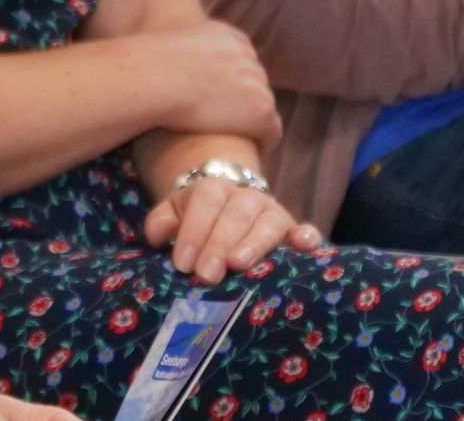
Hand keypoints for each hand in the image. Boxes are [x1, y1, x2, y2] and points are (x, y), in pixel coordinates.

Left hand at [143, 175, 320, 285]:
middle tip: (206, 274)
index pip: (205, 200)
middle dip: (219, 244)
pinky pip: (305, 230)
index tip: (182, 263)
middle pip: (235, 214)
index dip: (193, 230)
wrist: (230, 207)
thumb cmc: (199, 220)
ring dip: (254, 243)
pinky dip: (306, 237)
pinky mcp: (294, 231)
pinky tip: (302, 246)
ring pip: (268, 223)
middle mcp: (246, 197)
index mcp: (214, 189)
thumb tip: (156, 235)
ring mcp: (273, 213)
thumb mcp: (176, 214)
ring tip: (238, 264)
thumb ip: (162, 221)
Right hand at [154, 21, 281, 150]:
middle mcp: (247, 55)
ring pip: (262, 107)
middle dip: (243, 101)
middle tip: (226, 122)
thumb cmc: (150, 66)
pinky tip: (251, 155)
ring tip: (237, 142)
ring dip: (250, 122)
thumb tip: (174, 72)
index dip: (233, 83)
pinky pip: (271, 132)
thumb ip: (186, 55)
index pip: (242, 60)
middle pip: (254, 83)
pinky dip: (263, 144)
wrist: (157, 76)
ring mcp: (257, 83)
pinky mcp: (261, 111)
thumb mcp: (173, 47)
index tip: (221, 99)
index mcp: (228, 36)